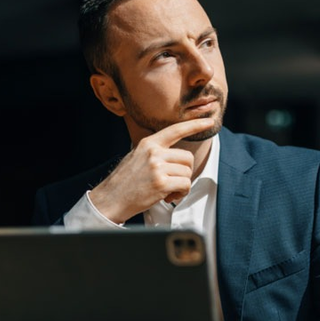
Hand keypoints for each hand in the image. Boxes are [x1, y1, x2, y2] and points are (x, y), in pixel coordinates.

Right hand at [88, 118, 214, 223]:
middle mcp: (154, 152)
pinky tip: (168, 196)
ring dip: (181, 184)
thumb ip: (155, 151)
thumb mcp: (137, 157)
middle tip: (172, 182)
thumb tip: (176, 154)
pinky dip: (180, 193)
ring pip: (187, 173)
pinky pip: (185, 185)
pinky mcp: (161, 183)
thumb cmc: (125, 181)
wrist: (110, 199)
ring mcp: (157, 167)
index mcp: (148, 143)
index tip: (209, 121)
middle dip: (185, 172)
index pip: (175, 130)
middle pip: (187, 158)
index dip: (194, 125)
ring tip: (166, 190)